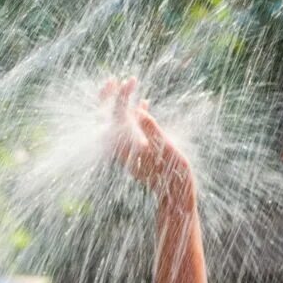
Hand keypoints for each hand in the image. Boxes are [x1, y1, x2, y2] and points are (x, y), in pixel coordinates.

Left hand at [102, 77, 190, 194]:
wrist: (176, 200)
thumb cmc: (174, 176)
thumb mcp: (167, 150)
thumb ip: (152, 130)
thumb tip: (139, 111)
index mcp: (129, 147)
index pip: (117, 117)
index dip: (121, 97)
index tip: (129, 81)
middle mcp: (123, 150)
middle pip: (107, 121)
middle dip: (108, 100)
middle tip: (111, 81)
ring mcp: (128, 153)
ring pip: (116, 125)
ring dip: (119, 106)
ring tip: (124, 87)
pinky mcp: (136, 154)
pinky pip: (129, 131)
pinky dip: (133, 117)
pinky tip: (144, 105)